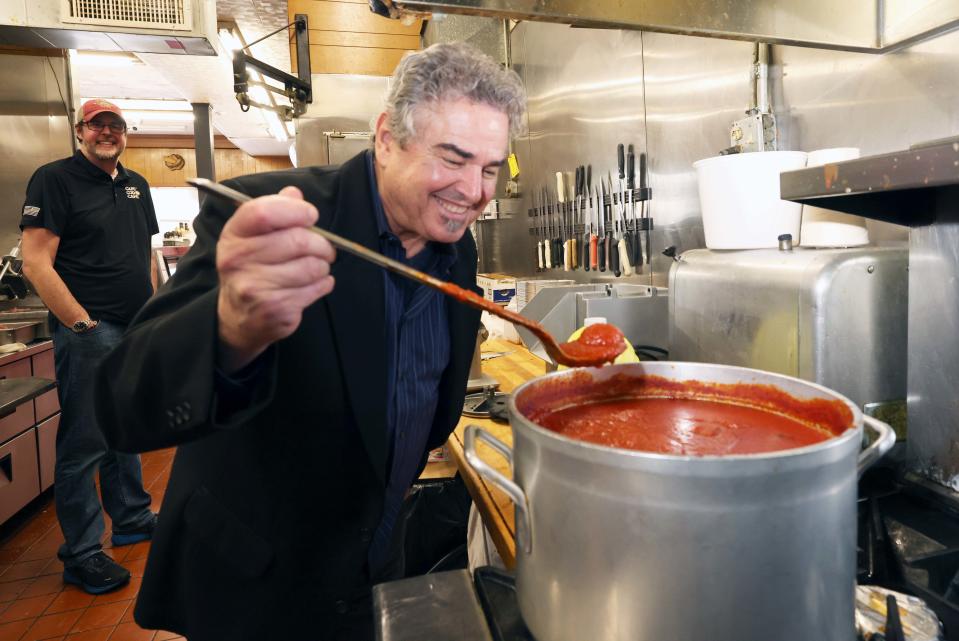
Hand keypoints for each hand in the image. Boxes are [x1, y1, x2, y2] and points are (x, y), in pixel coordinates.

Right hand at [216, 186, 335, 371]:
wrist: (238, 316)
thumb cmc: (252, 269)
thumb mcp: (254, 236)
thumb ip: (275, 211)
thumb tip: (294, 193)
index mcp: (233, 235)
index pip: (264, 212)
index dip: (296, 210)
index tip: (311, 215)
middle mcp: (238, 261)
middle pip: (297, 241)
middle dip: (321, 243)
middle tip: (325, 248)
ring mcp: (254, 287)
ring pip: (311, 266)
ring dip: (323, 265)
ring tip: (317, 267)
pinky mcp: (274, 310)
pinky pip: (315, 288)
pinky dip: (324, 284)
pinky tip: (314, 284)